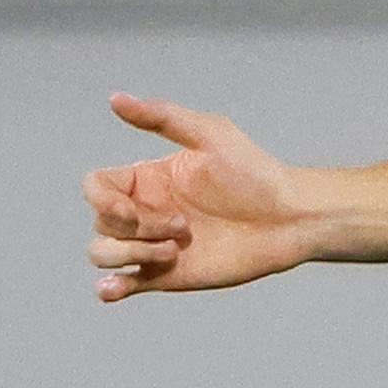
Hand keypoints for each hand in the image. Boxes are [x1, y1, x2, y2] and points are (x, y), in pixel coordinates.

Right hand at [84, 92, 313, 299]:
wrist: (291, 218)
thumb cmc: (256, 173)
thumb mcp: (210, 135)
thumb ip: (162, 117)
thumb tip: (115, 98)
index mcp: (147, 180)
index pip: (96, 187)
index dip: (101, 198)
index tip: (128, 208)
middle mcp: (145, 211)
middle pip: (102, 221)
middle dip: (134, 227)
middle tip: (183, 226)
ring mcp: (154, 244)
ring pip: (104, 253)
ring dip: (128, 254)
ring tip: (173, 252)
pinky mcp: (169, 274)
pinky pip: (124, 284)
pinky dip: (111, 288)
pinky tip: (113, 289)